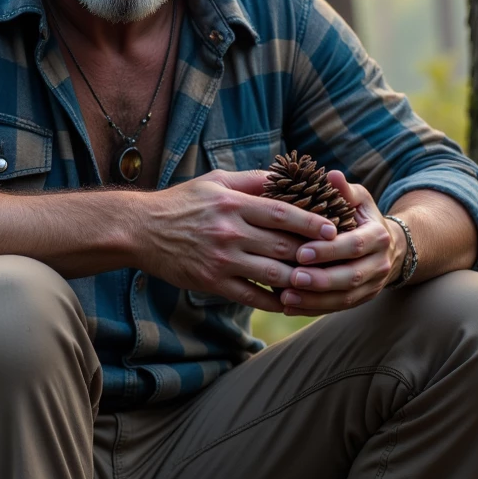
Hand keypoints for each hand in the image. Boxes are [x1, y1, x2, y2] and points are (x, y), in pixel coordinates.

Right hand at [140, 170, 339, 312]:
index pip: (283, 212)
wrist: (140, 230)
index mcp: (234, 205)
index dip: (312, 222)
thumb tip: (285, 176)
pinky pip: (252, 296)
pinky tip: (291, 302)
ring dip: (300, 280)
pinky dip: (275, 301)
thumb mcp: (215, 181)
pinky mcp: (212, 282)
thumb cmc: (182, 202)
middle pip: (283, 245)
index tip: (333, 228)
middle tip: (337, 258)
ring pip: (273, 274)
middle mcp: (230, 232)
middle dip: (313, 253)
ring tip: (321, 282)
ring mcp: (222, 260)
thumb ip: (251, 180)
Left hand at [277, 170, 403, 314]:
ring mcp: (372, 285)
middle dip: (321, 280)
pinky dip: (313, 309)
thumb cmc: (363, 217)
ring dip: (314, 300)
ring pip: (344, 298)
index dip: (329, 250)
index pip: (354, 246)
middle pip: (351, 276)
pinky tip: (288, 307)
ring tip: (285, 297)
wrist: (389, 247)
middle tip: (292, 278)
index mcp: (378, 237)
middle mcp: (379, 264)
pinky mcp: (361, 299)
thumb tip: (331, 175)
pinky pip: (337, 308)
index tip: (301, 251)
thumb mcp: (359, 199)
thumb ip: (344, 190)